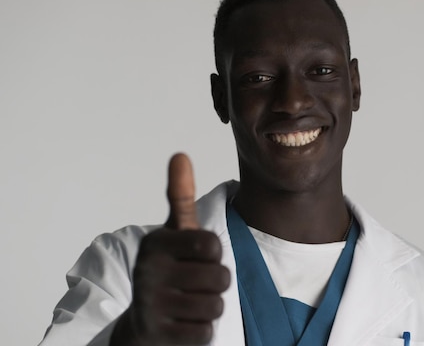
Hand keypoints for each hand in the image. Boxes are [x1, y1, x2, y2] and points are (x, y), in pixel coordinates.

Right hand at [111, 153, 230, 345]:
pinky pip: (206, 331)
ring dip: (211, 306)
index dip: (214, 254)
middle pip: (220, 277)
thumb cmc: (167, 270)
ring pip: (216, 305)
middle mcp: (148, 272)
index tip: (198, 256)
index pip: (212, 245)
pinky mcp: (159, 334)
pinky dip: (202, 329)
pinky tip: (184, 322)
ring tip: (190, 302)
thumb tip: (180, 155)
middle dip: (216, 283)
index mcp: (155, 243)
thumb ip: (180, 197)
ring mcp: (152, 305)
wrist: (143, 322)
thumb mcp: (173, 233)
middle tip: (195, 283)